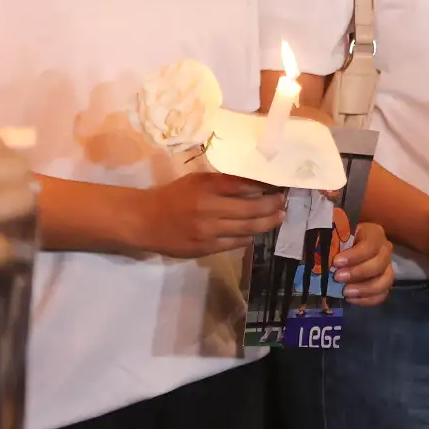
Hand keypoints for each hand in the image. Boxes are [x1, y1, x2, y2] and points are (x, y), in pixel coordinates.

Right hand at [133, 172, 284, 258]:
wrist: (145, 221)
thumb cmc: (172, 196)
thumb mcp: (196, 181)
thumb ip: (222, 183)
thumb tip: (254, 185)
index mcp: (207, 186)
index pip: (245, 184)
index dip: (266, 185)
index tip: (279, 184)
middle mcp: (210, 208)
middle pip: (252, 208)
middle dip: (273, 205)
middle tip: (284, 202)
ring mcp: (209, 231)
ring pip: (248, 228)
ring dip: (267, 222)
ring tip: (278, 217)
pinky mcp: (206, 248)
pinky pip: (235, 243)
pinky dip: (248, 236)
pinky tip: (255, 232)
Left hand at [331, 214, 393, 305]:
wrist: (342, 250)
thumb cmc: (338, 239)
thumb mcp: (335, 236)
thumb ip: (333, 243)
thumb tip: (326, 256)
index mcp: (373, 233)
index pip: (371, 244)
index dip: (355, 255)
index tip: (336, 262)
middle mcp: (384, 249)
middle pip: (379, 263)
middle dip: (358, 273)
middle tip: (338, 277)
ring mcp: (387, 266)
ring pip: (385, 280)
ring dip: (365, 289)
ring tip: (345, 292)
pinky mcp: (384, 282)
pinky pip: (382, 294)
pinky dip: (367, 299)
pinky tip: (351, 299)